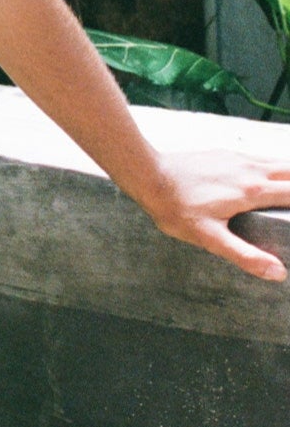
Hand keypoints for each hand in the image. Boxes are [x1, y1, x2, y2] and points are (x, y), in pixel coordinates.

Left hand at [140, 150, 289, 281]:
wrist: (149, 175)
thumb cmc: (176, 209)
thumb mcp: (210, 239)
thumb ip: (245, 255)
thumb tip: (278, 272)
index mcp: (253, 191)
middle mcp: (252, 170)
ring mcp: (239, 158)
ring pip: (279, 162)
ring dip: (289, 177)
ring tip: (287, 194)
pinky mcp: (227, 153)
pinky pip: (261, 157)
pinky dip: (275, 167)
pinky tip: (269, 177)